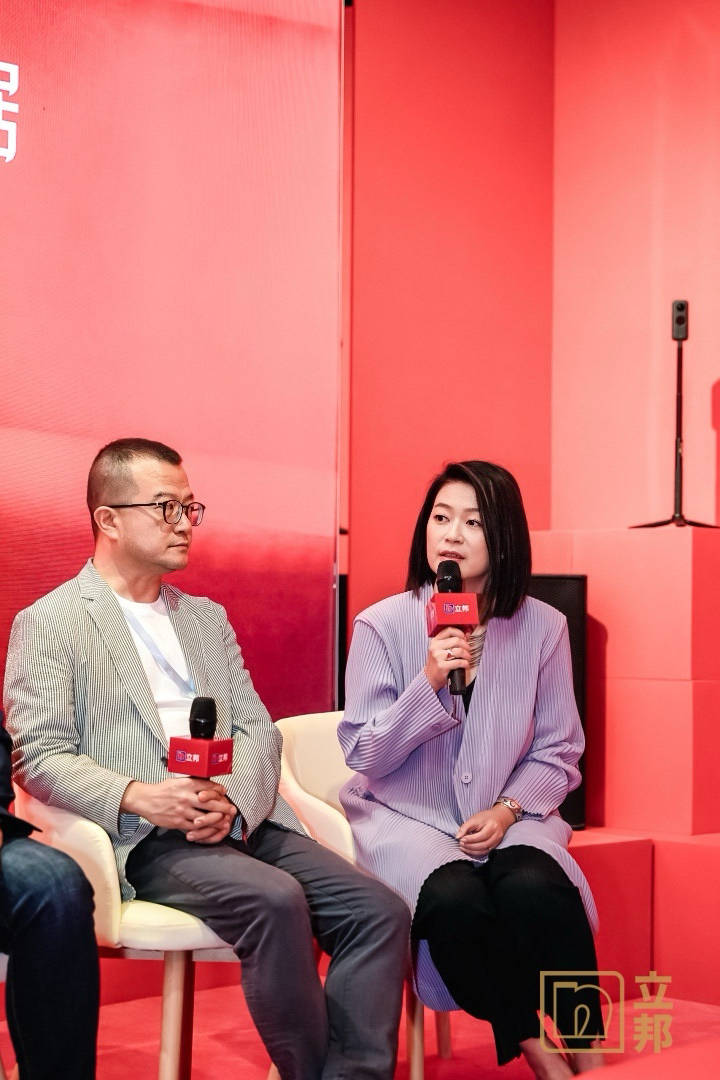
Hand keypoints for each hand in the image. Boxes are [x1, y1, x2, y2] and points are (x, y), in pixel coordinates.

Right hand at [121, 777, 236, 840]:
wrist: (145, 799)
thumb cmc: (162, 790)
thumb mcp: (178, 781)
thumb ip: (193, 783)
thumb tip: (210, 785)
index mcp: (186, 784)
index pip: (208, 786)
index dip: (219, 790)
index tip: (225, 792)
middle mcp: (185, 797)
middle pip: (209, 803)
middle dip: (223, 806)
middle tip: (232, 809)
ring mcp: (182, 810)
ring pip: (204, 817)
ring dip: (216, 820)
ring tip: (224, 821)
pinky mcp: (177, 822)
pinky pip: (194, 827)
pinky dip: (203, 829)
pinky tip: (209, 829)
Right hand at [424, 627, 471, 690]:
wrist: (430, 677)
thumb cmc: (437, 663)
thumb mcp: (441, 650)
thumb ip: (452, 641)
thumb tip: (467, 634)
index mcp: (435, 641)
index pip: (449, 630)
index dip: (459, 633)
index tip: (464, 637)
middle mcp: (435, 647)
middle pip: (456, 640)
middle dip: (466, 645)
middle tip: (468, 650)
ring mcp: (438, 657)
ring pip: (459, 651)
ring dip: (467, 655)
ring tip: (467, 658)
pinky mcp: (442, 666)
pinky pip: (459, 662)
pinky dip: (465, 663)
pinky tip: (465, 664)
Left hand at [456, 804, 514, 855]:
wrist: (500, 818)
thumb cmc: (486, 817)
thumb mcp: (474, 818)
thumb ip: (465, 827)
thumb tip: (458, 837)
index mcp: (492, 826)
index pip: (480, 836)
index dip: (470, 839)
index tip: (461, 839)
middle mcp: (496, 835)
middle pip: (483, 844)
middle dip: (470, 846)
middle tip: (461, 844)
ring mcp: (497, 841)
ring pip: (484, 850)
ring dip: (472, 851)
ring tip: (463, 848)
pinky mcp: (496, 845)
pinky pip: (486, 852)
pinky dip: (477, 853)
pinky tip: (470, 850)